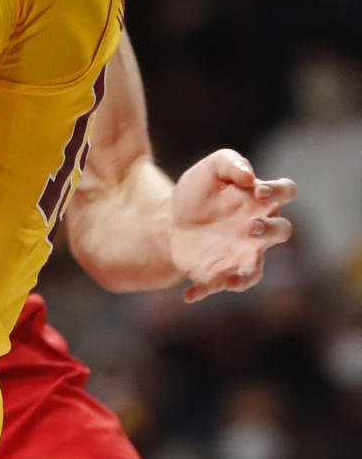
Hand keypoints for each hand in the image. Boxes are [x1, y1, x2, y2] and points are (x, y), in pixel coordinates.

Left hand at [170, 149, 295, 301]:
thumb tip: (250, 176)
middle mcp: (257, 231)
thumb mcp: (213, 168)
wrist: (172, 216)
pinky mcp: (218, 271)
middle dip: (269, 231)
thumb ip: (232, 163)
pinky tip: (189, 294)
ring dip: (244, 278)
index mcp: (260, 200)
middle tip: (250, 227)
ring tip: (228, 283)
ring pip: (254, 272)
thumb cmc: (202, 190)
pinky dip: (204, 291)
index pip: (286, 191)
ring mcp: (241, 254)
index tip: (259, 192)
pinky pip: (216, 285)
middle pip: (280, 231)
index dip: (279, 192)